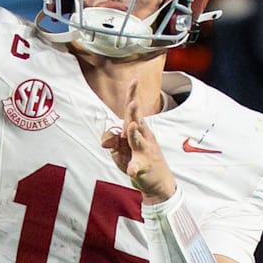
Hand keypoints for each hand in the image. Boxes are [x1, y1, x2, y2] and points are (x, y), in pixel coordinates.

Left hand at [100, 81, 176, 203]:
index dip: (132, 95)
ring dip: (134, 134)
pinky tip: (133, 170)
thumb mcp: (121, 150)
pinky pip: (139, 166)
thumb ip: (112, 140)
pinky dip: (135, 168)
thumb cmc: (138, 160)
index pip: (132, 110)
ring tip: (131, 127)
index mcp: (135, 130)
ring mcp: (145, 152)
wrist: (158, 183)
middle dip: (134, 112)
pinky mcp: (145, 167)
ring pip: (138, 141)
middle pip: (136, 121)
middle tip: (133, 102)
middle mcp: (143, 137)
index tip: (134, 80)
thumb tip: (104, 141)